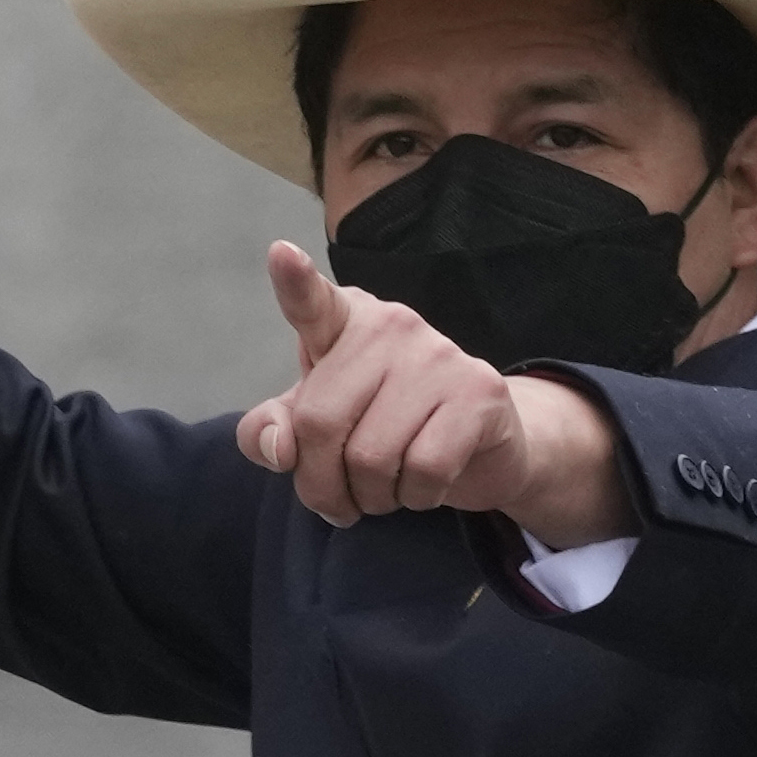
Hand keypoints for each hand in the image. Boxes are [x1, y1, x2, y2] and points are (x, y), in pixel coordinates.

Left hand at [236, 243, 631, 544]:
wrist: (482, 447)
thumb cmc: (387, 428)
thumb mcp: (320, 427)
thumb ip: (275, 430)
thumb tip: (278, 447)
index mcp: (344, 325)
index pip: (312, 304)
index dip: (294, 283)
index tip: (280, 254)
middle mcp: (390, 325)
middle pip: (320, 424)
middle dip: (322, 486)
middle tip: (341, 502)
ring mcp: (438, 353)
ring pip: (371, 458)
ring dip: (373, 498)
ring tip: (388, 487)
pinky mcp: (478, 391)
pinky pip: (424, 471)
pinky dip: (417, 497)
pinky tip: (426, 484)